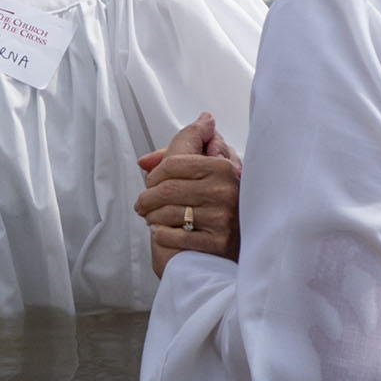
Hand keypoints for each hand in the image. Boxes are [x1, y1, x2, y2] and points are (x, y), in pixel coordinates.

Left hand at [134, 112, 241, 275]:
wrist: (237, 246)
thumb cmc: (220, 203)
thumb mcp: (210, 170)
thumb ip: (188, 150)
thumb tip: (181, 134)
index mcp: (223, 167)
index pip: (174, 162)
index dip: (155, 173)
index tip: (150, 182)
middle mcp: (226, 190)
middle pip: (167, 188)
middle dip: (147, 198)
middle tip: (142, 204)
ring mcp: (224, 217)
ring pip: (168, 212)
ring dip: (152, 217)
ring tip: (151, 218)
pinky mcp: (219, 243)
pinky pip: (176, 236)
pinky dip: (162, 235)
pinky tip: (162, 232)